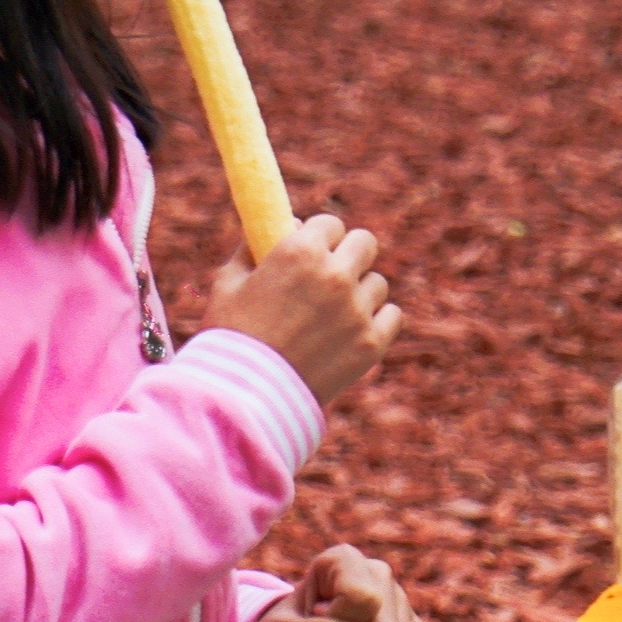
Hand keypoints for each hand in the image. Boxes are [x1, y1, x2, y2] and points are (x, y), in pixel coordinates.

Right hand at [206, 212, 400, 405]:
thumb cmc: (231, 337)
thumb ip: (252, 248)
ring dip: (360, 291)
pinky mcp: (372, 343)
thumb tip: (275, 228)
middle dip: (348, 254)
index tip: (313, 250)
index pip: (330, 223)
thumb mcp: (228, 282)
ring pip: (377, 282)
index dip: (320, 237)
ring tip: (335, 313)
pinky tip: (354, 330)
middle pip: (364, 243)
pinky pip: (392, 315)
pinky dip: (377, 320)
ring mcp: (357, 310)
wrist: (245, 397)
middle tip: (332, 275)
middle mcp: (334, 275)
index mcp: (299, 251)